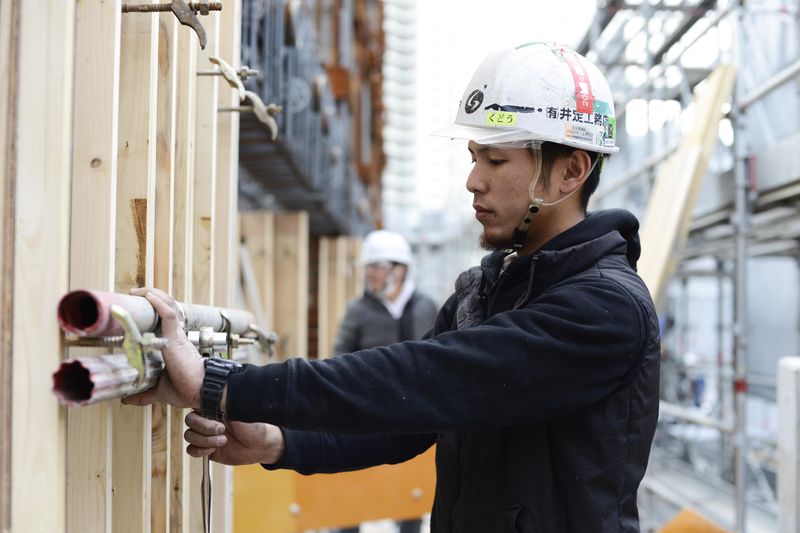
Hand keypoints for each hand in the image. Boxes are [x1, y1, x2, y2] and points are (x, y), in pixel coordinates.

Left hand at [122, 287, 204, 409]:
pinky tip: (149, 296)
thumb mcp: (160, 390)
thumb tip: (125, 399)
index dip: (155, 309)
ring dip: (153, 294)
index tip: (139, 306)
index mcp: (174, 344)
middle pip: (168, 307)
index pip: (166, 320)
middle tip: (135, 293)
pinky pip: (169, 314)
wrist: (202, 391)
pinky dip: (159, 303)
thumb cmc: (188, 389)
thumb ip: (144, 393)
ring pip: (169, 305)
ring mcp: (177, 335)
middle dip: (152, 297)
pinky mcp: (177, 338)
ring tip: (139, 290)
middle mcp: (177, 335)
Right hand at [184, 411, 284, 465]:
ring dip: (204, 440)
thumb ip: (224, 403)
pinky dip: (200, 451)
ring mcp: (206, 435)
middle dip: (204, 427)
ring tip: (223, 441)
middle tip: (222, 430)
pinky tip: (213, 450)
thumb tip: (213, 394)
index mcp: (214, 408)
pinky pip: (191, 450)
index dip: (202, 414)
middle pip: (190, 421)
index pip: (195, 406)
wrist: (260, 446)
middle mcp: (208, 420)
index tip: (216, 418)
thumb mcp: (240, 410)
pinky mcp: (206, 449)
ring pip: (189, 436)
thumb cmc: (254, 426)